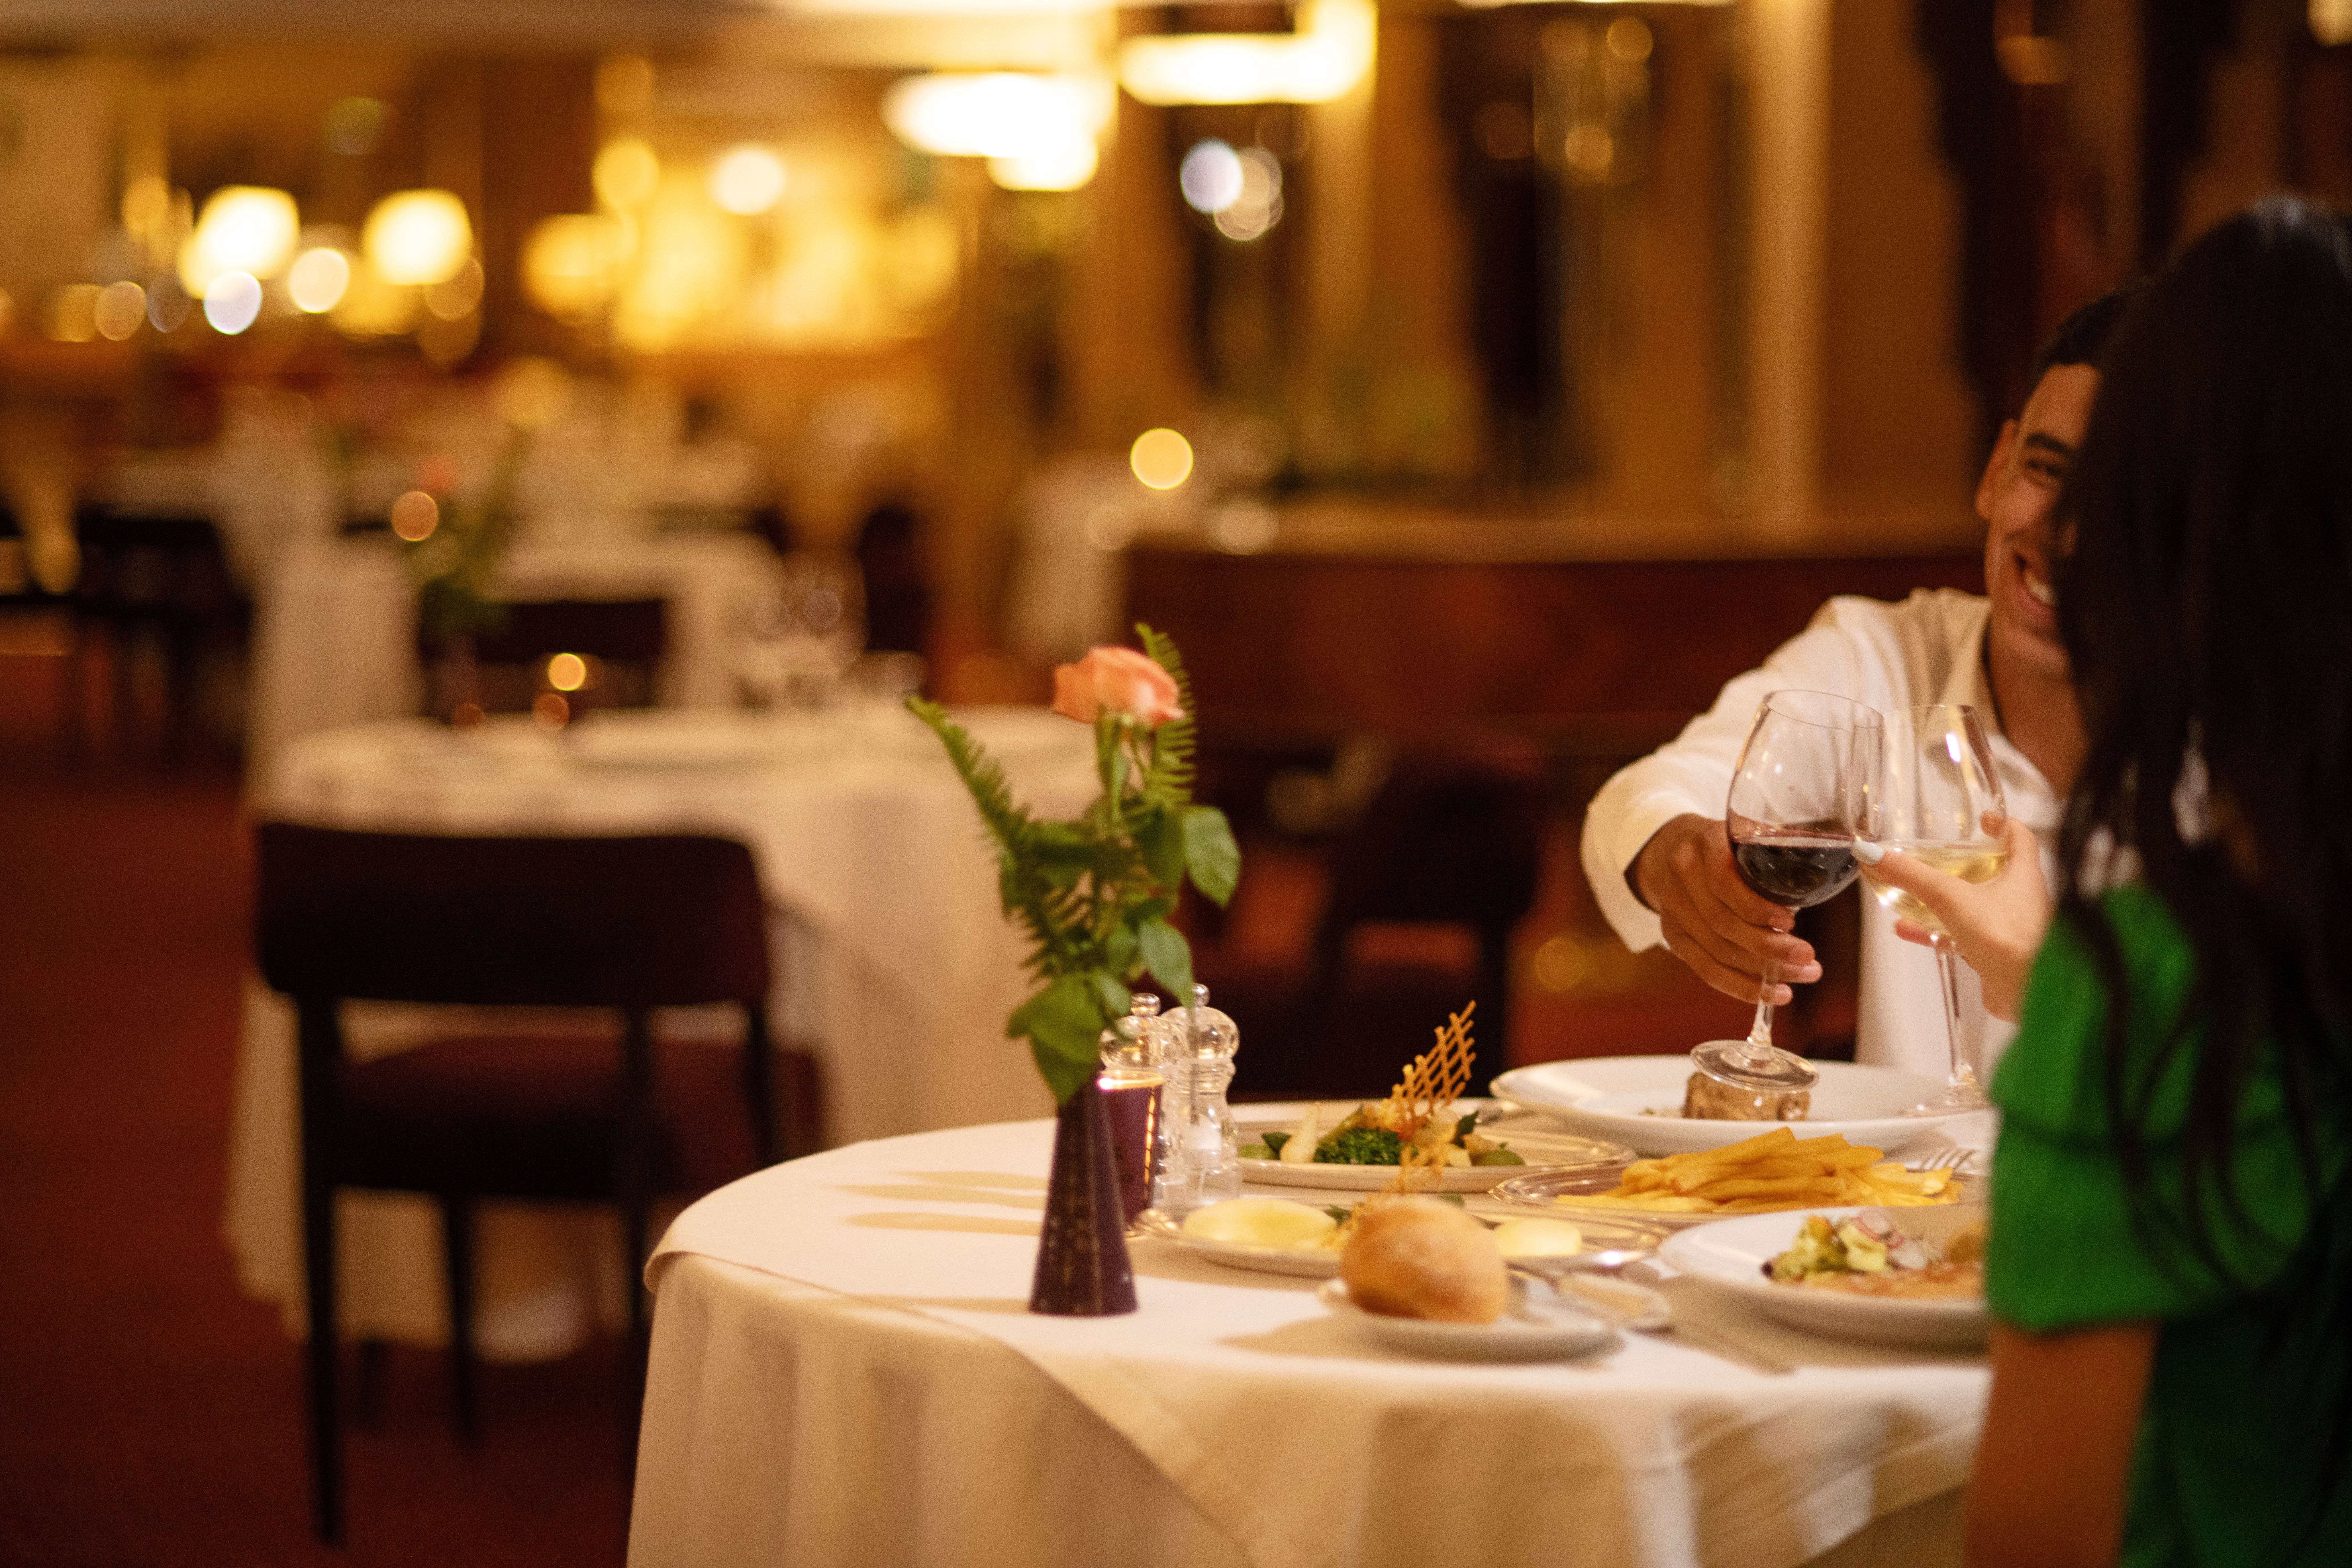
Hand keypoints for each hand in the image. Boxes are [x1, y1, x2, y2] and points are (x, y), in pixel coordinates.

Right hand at [1631, 815, 1820, 1005]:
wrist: (1680, 852)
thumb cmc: (1731, 849)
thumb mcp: (1752, 839)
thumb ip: (1779, 855)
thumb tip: (1825, 872)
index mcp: (1705, 844)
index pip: (1723, 881)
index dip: (1756, 907)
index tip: (1790, 922)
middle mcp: (1682, 877)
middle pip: (1722, 922)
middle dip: (1768, 945)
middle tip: (1807, 956)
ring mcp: (1672, 910)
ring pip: (1717, 951)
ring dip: (1762, 970)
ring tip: (1803, 974)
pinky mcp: (1674, 937)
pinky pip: (1707, 970)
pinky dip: (1742, 986)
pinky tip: (1774, 993)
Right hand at [1854, 814, 2049, 1021]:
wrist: (2028, 991)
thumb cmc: (2005, 936)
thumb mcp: (1951, 897)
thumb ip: (1913, 876)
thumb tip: (1871, 853)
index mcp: (2024, 875)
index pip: (2020, 838)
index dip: (2001, 824)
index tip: (1981, 819)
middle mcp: (2022, 899)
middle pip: (1995, 872)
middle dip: (1963, 864)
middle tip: (1937, 857)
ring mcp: (2011, 928)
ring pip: (1975, 906)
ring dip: (1943, 900)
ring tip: (1910, 894)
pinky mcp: (1997, 954)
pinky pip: (1964, 936)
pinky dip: (1937, 931)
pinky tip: (1908, 930)